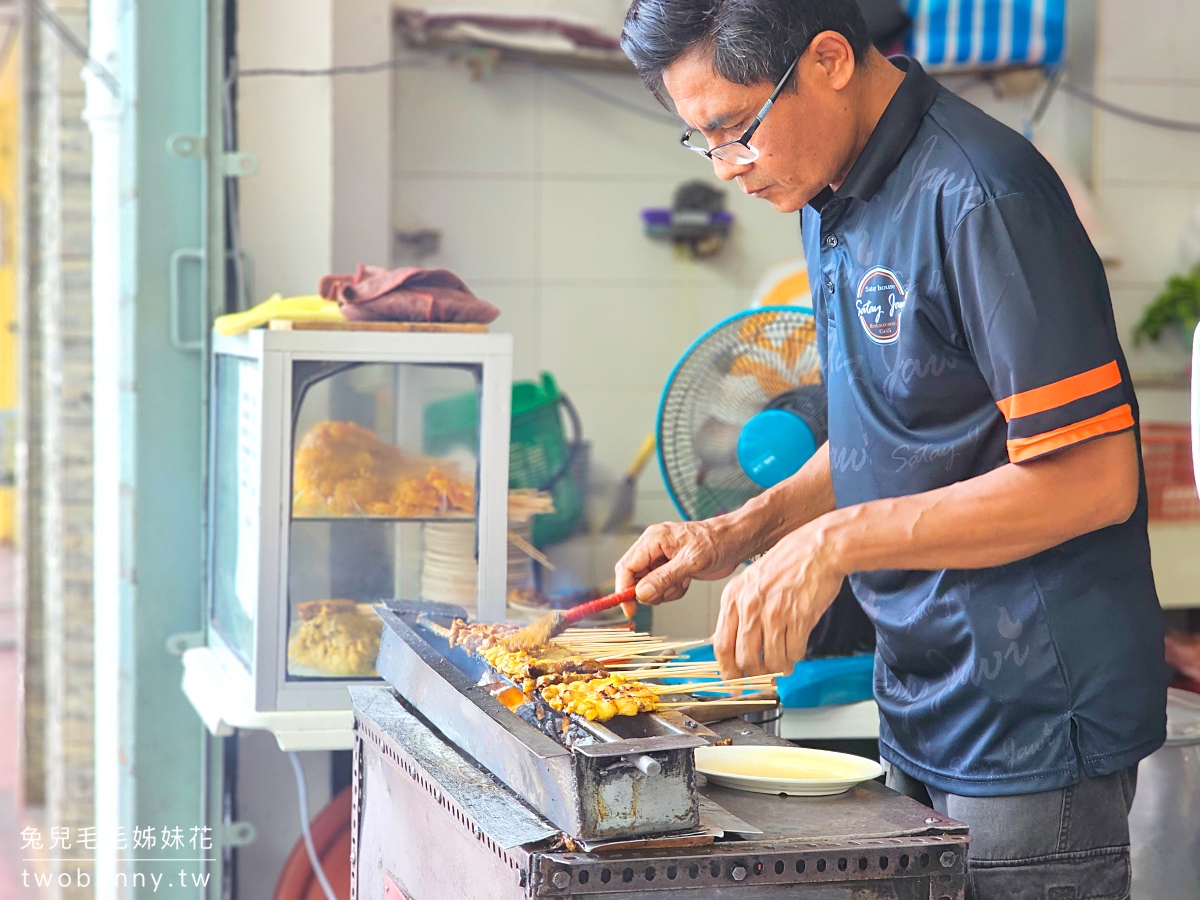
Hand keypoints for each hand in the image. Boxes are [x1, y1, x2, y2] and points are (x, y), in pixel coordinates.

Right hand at [615, 517, 753, 607]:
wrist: (735, 542)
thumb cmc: (716, 542)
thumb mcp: (691, 562)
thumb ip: (664, 577)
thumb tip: (641, 593)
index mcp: (653, 539)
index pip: (627, 567)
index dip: (624, 588)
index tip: (630, 608)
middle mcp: (653, 548)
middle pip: (635, 578)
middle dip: (649, 591)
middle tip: (668, 591)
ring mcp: (661, 559)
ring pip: (648, 586)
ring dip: (664, 592)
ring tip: (682, 582)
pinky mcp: (670, 568)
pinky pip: (661, 587)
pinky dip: (673, 591)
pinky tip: (686, 581)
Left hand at [714, 522, 843, 677]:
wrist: (817, 549)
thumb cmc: (785, 564)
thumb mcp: (750, 582)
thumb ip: (739, 610)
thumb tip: (733, 644)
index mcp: (733, 597)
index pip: (721, 645)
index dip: (727, 669)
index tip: (733, 681)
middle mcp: (750, 606)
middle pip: (744, 658)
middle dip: (755, 673)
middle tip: (763, 675)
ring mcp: (774, 613)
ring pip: (771, 660)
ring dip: (778, 668)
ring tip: (784, 664)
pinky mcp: (799, 618)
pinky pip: (794, 652)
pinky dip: (795, 658)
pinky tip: (796, 651)